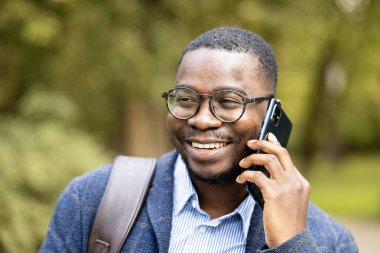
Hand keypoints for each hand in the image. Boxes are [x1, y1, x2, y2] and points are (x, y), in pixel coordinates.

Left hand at [236, 133, 310, 247]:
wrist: (290, 241)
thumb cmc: (286, 224)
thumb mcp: (289, 201)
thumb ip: (282, 186)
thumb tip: (262, 173)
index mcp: (301, 183)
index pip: (287, 157)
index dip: (276, 145)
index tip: (268, 136)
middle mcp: (296, 181)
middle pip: (281, 151)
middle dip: (264, 143)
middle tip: (251, 142)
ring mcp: (287, 186)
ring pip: (268, 159)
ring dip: (252, 158)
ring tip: (242, 163)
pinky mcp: (275, 193)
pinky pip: (256, 175)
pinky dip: (245, 174)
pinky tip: (240, 179)